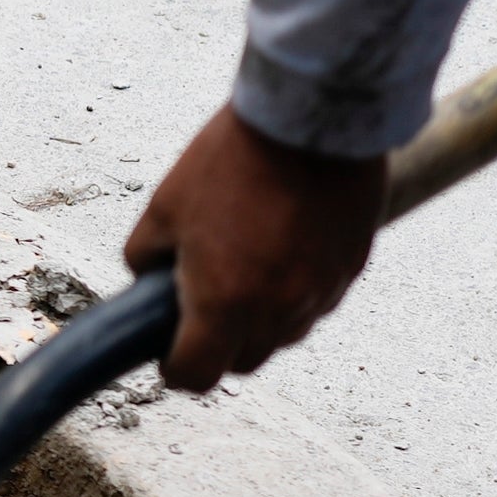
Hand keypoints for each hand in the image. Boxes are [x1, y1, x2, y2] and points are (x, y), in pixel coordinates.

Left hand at [121, 105, 388, 390]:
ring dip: (260, 318)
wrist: (311, 120)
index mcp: (224, 304)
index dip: (175, 368)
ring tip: (245, 264)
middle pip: (244, 362)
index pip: (197, 377)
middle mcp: (277, 312)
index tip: (168, 350)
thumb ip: (146, 259)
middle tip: (203, 302)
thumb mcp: (164, 208)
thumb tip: (148, 280)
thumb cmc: (233, 159)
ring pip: (284, 334)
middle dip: (219, 345)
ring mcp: (320, 294)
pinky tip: (281, 246)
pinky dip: (295, 290)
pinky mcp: (350, 271)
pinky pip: (317, 301)